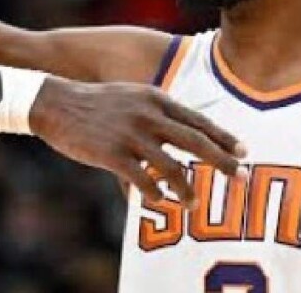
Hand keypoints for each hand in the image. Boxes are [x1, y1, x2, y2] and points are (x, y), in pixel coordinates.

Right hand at [28, 77, 246, 207]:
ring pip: (171, 167)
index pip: (198, 120)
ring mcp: (130, 134)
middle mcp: (148, 115)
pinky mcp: (111, 153)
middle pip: (195, 141)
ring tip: (193, 203)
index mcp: (155, 99)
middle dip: (223, 161)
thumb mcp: (133, 96)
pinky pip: (142, 180)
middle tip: (241, 177)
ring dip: (187, 188)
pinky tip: (158, 200)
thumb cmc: (97, 104)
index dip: (223, 137)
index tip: (244, 152)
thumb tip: (184, 132)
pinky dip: (154, 193)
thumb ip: (158, 112)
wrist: (56, 103)